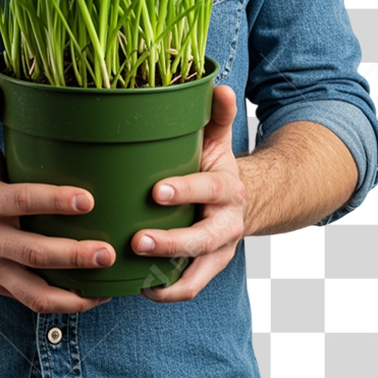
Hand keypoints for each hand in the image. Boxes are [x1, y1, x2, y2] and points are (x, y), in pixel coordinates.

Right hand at [0, 83, 114, 313]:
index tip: (88, 199)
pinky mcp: (0, 287)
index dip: (54, 201)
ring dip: (72, 291)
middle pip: (32, 252)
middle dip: (72, 255)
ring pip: (34, 288)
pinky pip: (33, 302)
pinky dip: (64, 305)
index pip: (22, 200)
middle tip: (108, 251)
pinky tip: (96, 297)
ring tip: (109, 284)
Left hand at [131, 85, 245, 301]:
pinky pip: (191, 287)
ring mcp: (219, 250)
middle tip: (137, 240)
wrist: (242, 201)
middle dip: (171, 241)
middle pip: (204, 238)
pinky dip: (167, 291)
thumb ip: (217, 116)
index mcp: (227, 187)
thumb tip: (221, 86)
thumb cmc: (213, 166)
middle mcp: (227, 222)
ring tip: (136, 271)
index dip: (184, 191)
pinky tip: (139, 286)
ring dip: (168, 274)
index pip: (208, 189)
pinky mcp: (208, 268)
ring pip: (198, 268)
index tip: (155, 191)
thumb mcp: (217, 140)